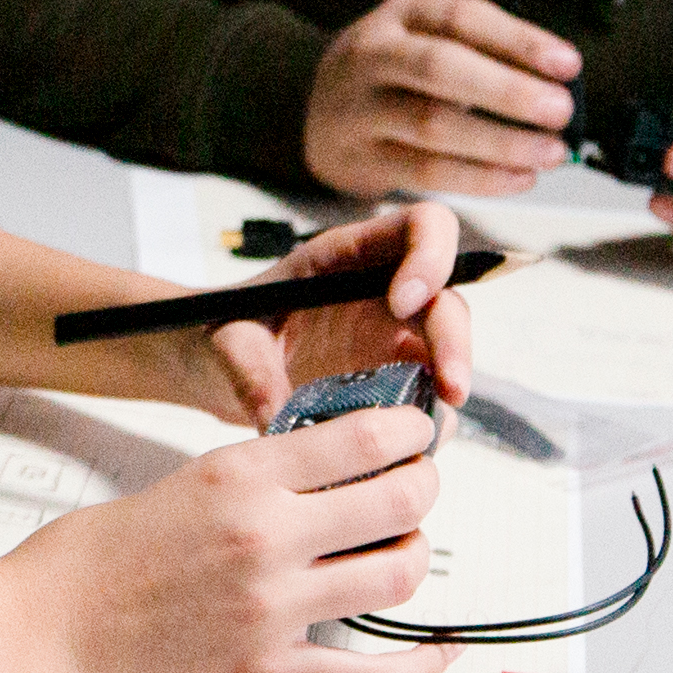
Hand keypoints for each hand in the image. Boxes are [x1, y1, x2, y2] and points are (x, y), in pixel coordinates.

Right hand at [2, 385, 454, 672]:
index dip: (408, 431)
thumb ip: (254, 482)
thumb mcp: (181, 484)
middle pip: (398, 501)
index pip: (362, 438)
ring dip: (414, 559)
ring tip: (403, 552)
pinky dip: (417, 670)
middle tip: (417, 488)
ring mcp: (270, 610)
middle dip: (422, 488)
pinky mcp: (264, 672)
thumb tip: (324, 478)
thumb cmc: (90, 558)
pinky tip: (439, 655)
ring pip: (396, 578)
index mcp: (239, 478)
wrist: (41, 633)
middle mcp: (266, 539)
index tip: (416, 434)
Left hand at [139, 201, 479, 429]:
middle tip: (449, 386)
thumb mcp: (227, 342)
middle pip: (447, 296)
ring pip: (448, 349)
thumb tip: (276, 416)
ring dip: (450, 383)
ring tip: (431, 424)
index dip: (429, 255)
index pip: (420, 226)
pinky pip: (427, 396)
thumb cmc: (224, 334)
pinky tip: (408, 446)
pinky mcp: (391, 381)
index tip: (403, 301)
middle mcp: (382, 290)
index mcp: (347, 256)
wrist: (217, 371)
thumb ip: (248, 370)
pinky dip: (426, 420)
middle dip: (456, 338)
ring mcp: (391, 337)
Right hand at [302, 0, 578, 197]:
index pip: (462, 17)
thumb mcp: (428, 40)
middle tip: (560, 112)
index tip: (569, 65)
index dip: (518, 40)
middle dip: (508, 91)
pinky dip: (479, 178)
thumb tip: (561, 85)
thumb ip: (486, 55)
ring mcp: (359, 108)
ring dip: (501, 142)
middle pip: (439, 67)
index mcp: (402, 14)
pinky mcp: (359, 158)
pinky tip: (518, 178)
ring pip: (432, 124)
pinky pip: (425, 172)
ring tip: (550, 154)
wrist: (314, 111)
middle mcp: (373, 54)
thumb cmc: (397, 75)